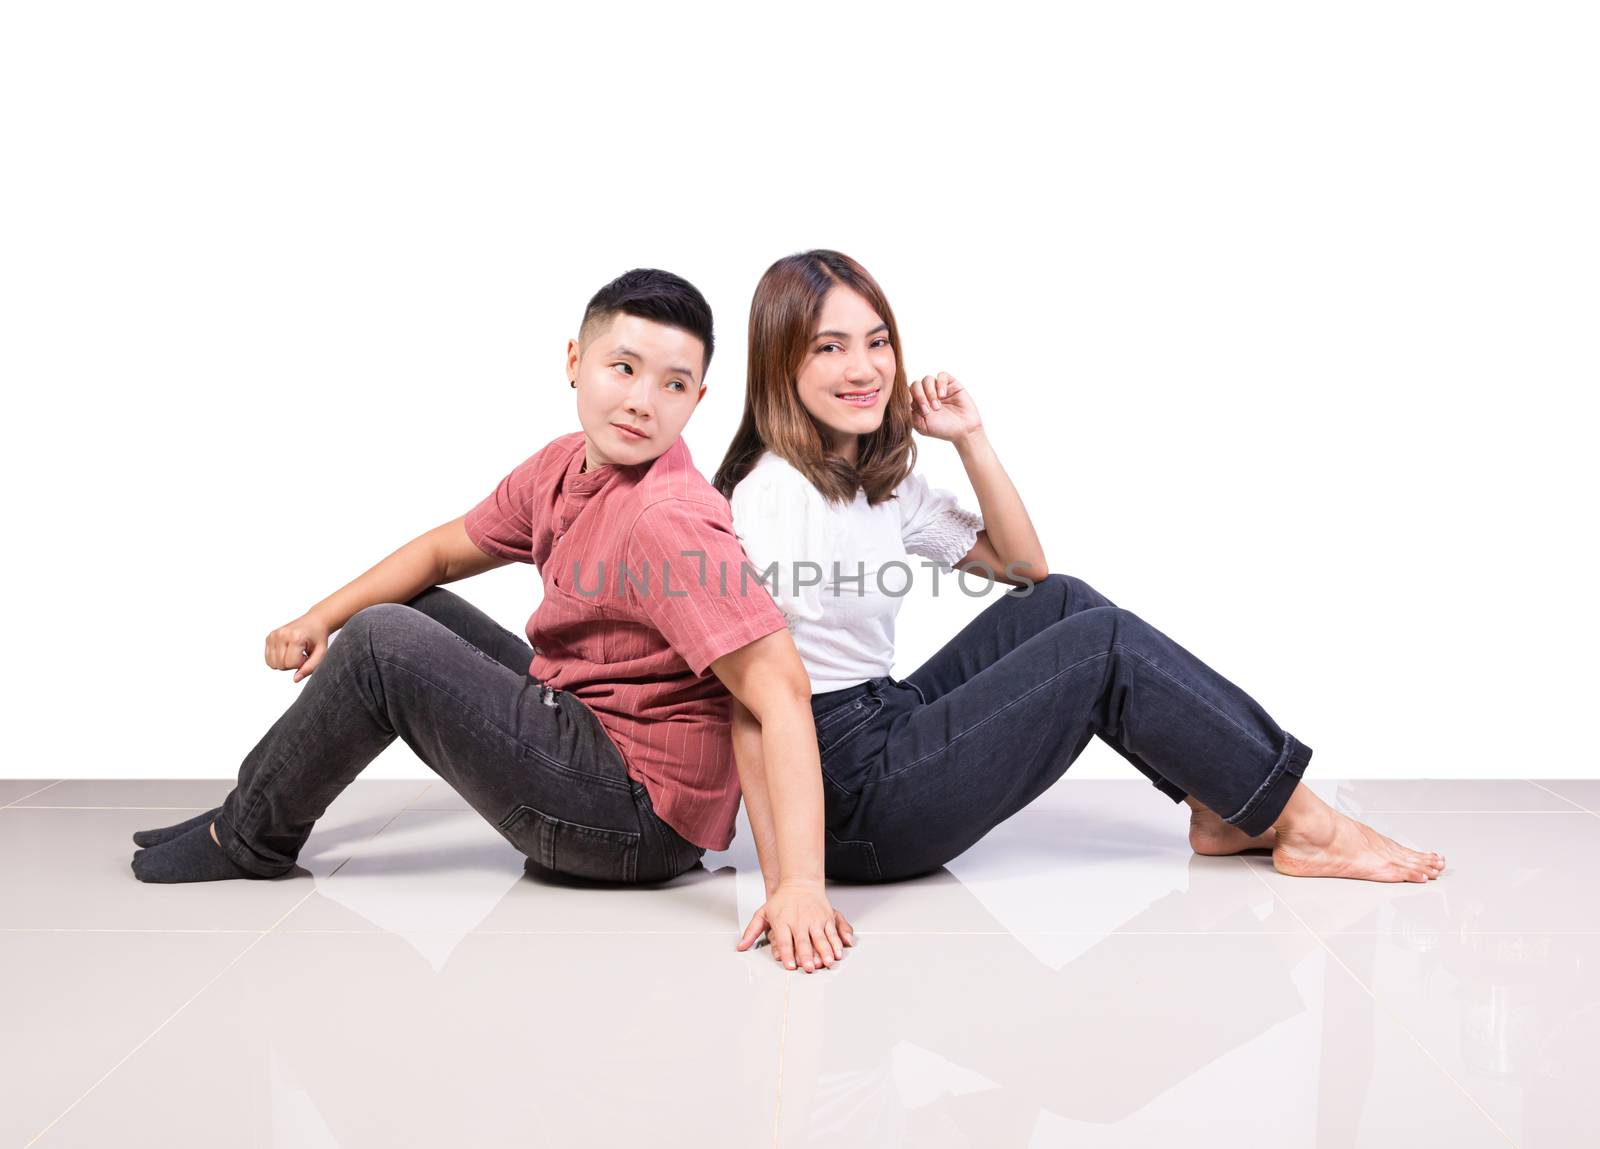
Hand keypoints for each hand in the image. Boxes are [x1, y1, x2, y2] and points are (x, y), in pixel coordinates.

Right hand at [265, 614, 331, 682]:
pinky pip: (269, 659)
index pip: (291, 664)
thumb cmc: (318, 637)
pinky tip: (287, 651)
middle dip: (292, 664)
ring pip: (272, 664)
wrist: (315, 621)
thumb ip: (310, 667)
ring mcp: (274, 635)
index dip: (300, 664)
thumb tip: (295, 679)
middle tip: (301, 654)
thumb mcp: (321, 653)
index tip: (306, 656)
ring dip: (284, 663)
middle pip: (281, 665)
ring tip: (294, 653)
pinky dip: (278, 659)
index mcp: (295, 637)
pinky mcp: (269, 637)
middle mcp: (281, 634)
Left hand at [736, 879, 856, 971]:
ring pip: (820, 938)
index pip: (784, 941)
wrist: (800, 882)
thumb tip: (741, 946)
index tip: (790, 965)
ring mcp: (814, 919)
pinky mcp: (826, 917)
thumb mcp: (762, 913)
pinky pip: (832, 933)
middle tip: (809, 968)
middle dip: (807, 956)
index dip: (787, 954)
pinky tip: (837, 953)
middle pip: (803, 941)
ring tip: (827, 962)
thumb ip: (752, 931)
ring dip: (824, 951)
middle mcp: (799, 921)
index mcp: (782, 921)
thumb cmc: (782, 900)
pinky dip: (836, 944)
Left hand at [909, 372, 982, 442]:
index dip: (905, 395)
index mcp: (917, 403)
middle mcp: (926, 394)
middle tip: (927, 410)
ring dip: (930, 393)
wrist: (963, 430)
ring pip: (927, 379)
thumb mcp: (921, 425)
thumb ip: (909, 414)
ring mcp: (938, 388)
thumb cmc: (942, 429)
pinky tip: (943, 395)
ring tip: (937, 407)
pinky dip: (940, 384)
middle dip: (920, 397)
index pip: (907, 392)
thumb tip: (900, 403)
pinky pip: (941, 375)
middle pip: (916, 385)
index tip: (908, 402)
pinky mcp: (951, 384)